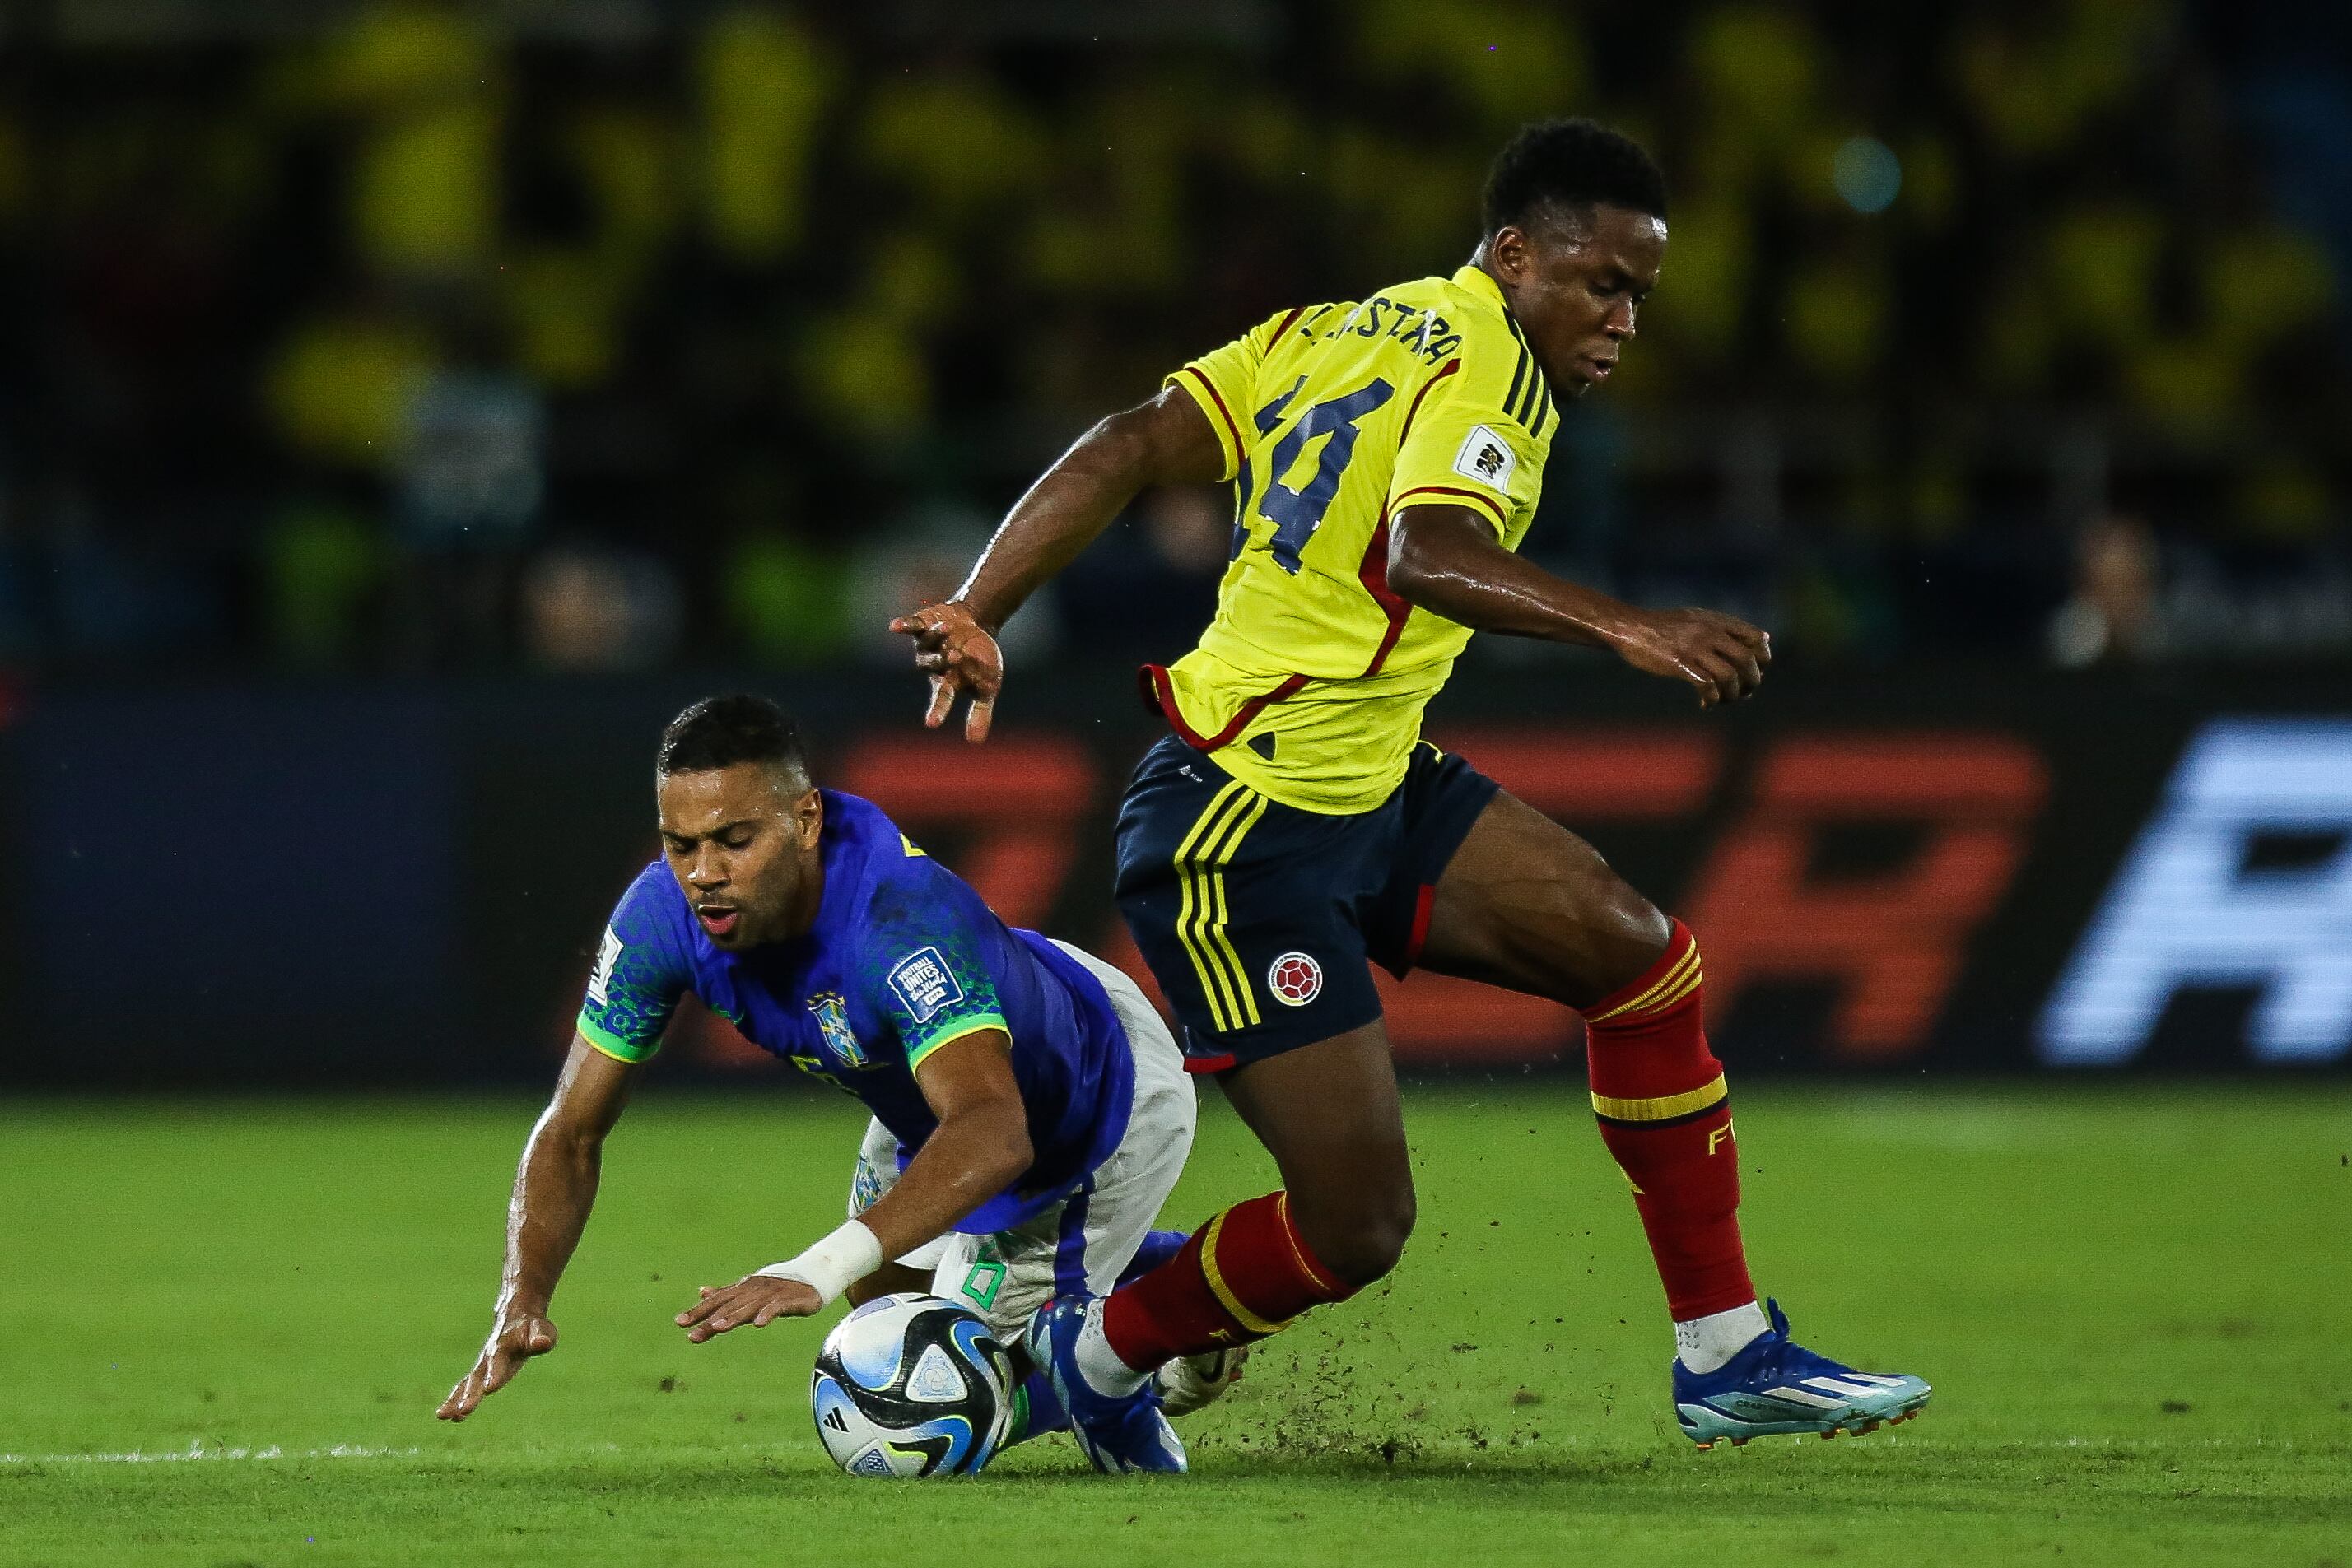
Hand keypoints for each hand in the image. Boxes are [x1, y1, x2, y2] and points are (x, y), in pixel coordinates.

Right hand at [437, 1309, 556, 1420]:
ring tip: (444, 1416)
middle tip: (462, 1411)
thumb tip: (543, 1343)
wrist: (516, 1315)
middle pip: (478, 1377)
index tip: (489, 1389)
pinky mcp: (480, 1373)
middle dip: (471, 1394)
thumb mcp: (542, 1329)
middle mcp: (489, 1357)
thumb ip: (541, 1337)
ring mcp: (482, 1365)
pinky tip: (448, 1417)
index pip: (498, 1361)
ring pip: (467, 1384)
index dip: (495, 1374)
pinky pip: (465, 1387)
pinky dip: (456, 1400)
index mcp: (504, 1346)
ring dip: (456, 1400)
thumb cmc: (532, 1327)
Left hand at [676, 1274, 823, 1342]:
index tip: (679, 1323)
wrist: (812, 1276)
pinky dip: (766, 1314)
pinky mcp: (788, 1299)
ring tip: (718, 1327)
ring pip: (748, 1307)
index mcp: (741, 1289)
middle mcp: (752, 1290)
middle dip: (710, 1319)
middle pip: (728, 1307)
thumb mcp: (748, 1290)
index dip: (698, 1312)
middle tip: (693, 1332)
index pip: (716, 1302)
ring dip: (733, 1317)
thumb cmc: (776, 1286)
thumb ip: (725, 1294)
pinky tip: (758, 1324)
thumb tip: (701, 1292)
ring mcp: (770, 1294)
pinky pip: (776, 1308)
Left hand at [887, 600, 1002, 742]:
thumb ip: (980, 711)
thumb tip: (975, 743)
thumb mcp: (987, 687)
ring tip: (947, 627)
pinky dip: (905, 625)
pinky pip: (912, 626)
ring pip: (927, 643)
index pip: (943, 698)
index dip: (937, 710)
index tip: (932, 724)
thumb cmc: (980, 661)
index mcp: (948, 682)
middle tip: (958, 657)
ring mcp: (927, 645)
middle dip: (945, 660)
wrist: (977, 626)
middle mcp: (933, 665)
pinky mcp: (923, 625)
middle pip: (936, 665)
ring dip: (937, 636)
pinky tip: (894, 627)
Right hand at [1609, 607, 1770, 707]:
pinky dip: (1712, 700)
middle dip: (1752, 682)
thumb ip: (1725, 630)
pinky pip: (1707, 686)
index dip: (1763, 660)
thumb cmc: (1663, 629)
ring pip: (1730, 677)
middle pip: (1747, 660)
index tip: (1753, 672)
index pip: (1758, 639)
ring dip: (1732, 695)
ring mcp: (1694, 647)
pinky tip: (1705, 704)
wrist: (1630, 628)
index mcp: (1717, 621)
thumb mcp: (1697, 619)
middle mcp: (1710, 632)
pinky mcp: (1679, 663)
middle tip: (1743, 693)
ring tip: (1723, 701)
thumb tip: (1760, 647)